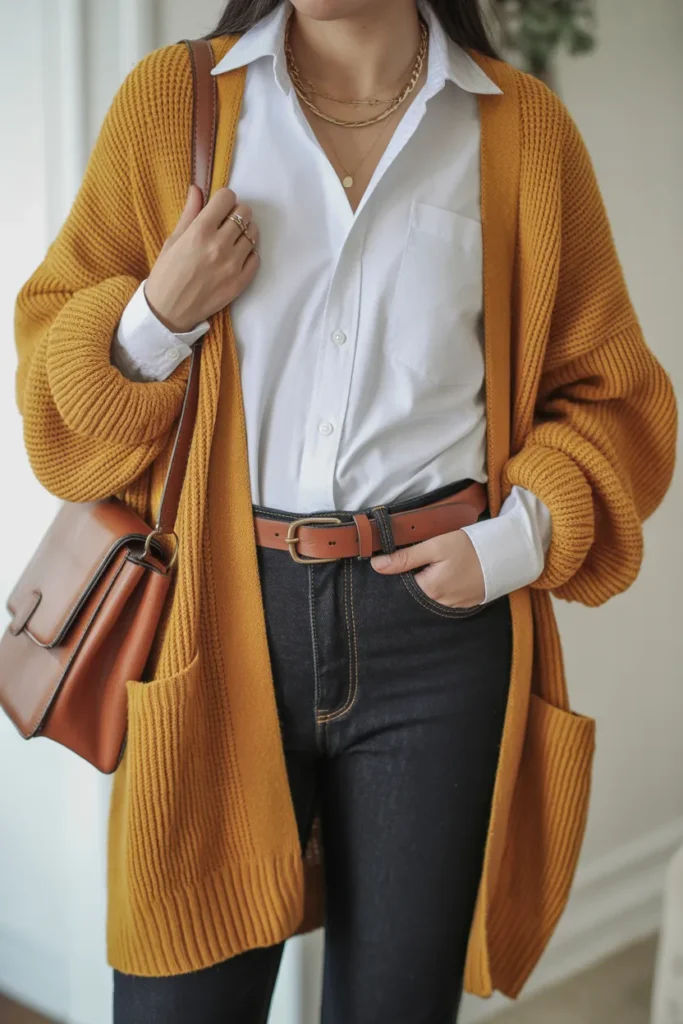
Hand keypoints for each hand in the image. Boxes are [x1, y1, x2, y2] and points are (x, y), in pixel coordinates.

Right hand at [145, 186, 259, 333]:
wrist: (168, 311)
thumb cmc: (167, 273)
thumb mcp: (173, 239)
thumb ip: (189, 213)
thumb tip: (197, 189)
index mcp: (200, 230)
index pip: (227, 198)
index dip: (224, 199)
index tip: (219, 207)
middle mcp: (219, 245)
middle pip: (244, 213)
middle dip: (236, 213)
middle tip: (226, 223)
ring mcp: (232, 265)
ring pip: (253, 234)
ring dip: (244, 233)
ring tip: (232, 241)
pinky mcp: (240, 282)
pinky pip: (256, 258)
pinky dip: (249, 255)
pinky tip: (236, 258)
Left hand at [371, 530, 485, 607]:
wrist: (505, 554)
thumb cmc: (469, 547)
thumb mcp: (435, 546)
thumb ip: (406, 557)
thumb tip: (377, 565)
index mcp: (428, 590)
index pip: (401, 584)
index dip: (399, 570)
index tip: (405, 557)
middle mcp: (438, 604)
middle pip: (414, 593)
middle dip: (413, 578)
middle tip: (424, 559)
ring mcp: (453, 606)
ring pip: (429, 597)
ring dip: (428, 583)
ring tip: (438, 566)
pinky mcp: (464, 604)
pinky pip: (445, 599)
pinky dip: (443, 588)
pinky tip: (449, 574)